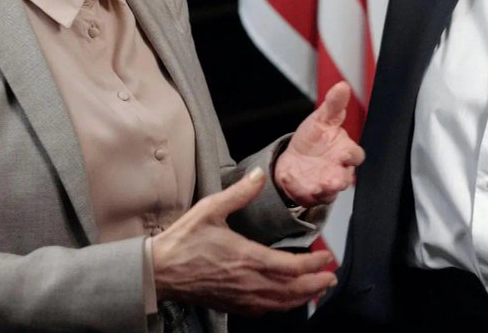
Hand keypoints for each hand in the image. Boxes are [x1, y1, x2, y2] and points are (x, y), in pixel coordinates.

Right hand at [153, 168, 337, 314]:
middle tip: (329, 276)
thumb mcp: (210, 209)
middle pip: (293, 290)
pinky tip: (285, 302)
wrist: (158, 271)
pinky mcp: (231, 304)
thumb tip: (259, 175)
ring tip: (316, 290)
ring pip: (281, 303)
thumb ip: (239, 193)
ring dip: (303, 297)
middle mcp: (248, 282)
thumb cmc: (182, 242)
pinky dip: (281, 307)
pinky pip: (264, 311)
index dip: (314, 264)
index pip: (292, 267)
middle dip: (315, 283)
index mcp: (247, 257)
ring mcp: (241, 296)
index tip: (326, 257)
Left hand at [273, 82, 364, 206]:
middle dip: (342, 176)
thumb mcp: (321, 118)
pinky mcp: (317, 194)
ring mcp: (329, 182)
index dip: (351, 155)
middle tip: (334, 176)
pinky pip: (319, 197)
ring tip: (321, 184)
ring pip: (334, 188)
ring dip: (328, 187)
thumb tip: (342, 86)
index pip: (355, 154)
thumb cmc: (313, 139)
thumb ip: (334, 104)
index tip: (344, 153)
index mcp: (344, 150)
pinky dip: (314, 194)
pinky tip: (308, 188)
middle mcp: (340, 168)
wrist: (294, 160)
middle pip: (347, 176)